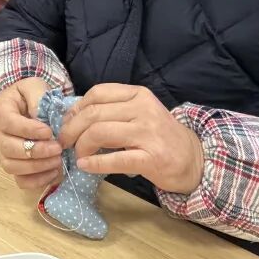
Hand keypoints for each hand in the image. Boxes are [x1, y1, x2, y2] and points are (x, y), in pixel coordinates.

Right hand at [0, 78, 63, 189]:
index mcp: (1, 110)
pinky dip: (37, 181)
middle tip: (57, 148)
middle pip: (9, 149)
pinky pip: (20, 180)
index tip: (49, 131)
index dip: (29, 130)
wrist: (24, 104)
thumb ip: (39, 98)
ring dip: (37, 167)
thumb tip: (44, 120)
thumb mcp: (34, 87)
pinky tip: (54, 172)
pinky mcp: (14, 165)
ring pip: (12, 167)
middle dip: (36, 151)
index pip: (9, 123)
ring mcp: (4, 151)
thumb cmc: (29, 95)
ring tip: (58, 161)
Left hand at [59, 84, 203, 194]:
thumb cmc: (160, 136)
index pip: (98, 93)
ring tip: (77, 155)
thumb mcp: (140, 113)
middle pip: (94, 113)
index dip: (76, 108)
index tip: (67, 122)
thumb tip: (73, 115)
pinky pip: (115, 159)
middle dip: (72, 128)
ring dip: (81, 145)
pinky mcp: (151, 158)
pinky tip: (84, 166)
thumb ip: (114, 110)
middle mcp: (143, 110)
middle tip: (65, 142)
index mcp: (138, 95)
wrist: (193, 159)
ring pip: (100, 132)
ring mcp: (148, 133)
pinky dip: (94, 163)